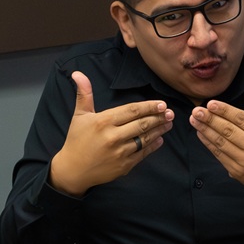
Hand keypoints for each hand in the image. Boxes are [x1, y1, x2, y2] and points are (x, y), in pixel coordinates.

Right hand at [48, 71, 173, 196]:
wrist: (73, 170)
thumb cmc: (76, 140)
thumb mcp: (79, 115)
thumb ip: (84, 94)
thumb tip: (78, 73)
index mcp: (104, 121)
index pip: (132, 110)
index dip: (149, 107)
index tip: (162, 104)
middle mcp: (113, 136)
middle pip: (142, 124)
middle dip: (158, 117)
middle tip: (170, 113)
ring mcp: (120, 152)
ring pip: (144, 138)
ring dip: (159, 130)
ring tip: (168, 124)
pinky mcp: (123, 166)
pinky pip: (142, 153)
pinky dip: (153, 146)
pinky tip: (160, 139)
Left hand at [190, 87, 243, 204]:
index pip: (243, 120)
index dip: (225, 111)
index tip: (211, 104)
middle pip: (229, 131)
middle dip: (210, 120)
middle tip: (197, 110)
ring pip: (222, 143)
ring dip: (205, 130)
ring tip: (194, 119)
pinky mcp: (236, 171)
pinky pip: (219, 155)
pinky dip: (208, 143)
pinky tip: (200, 133)